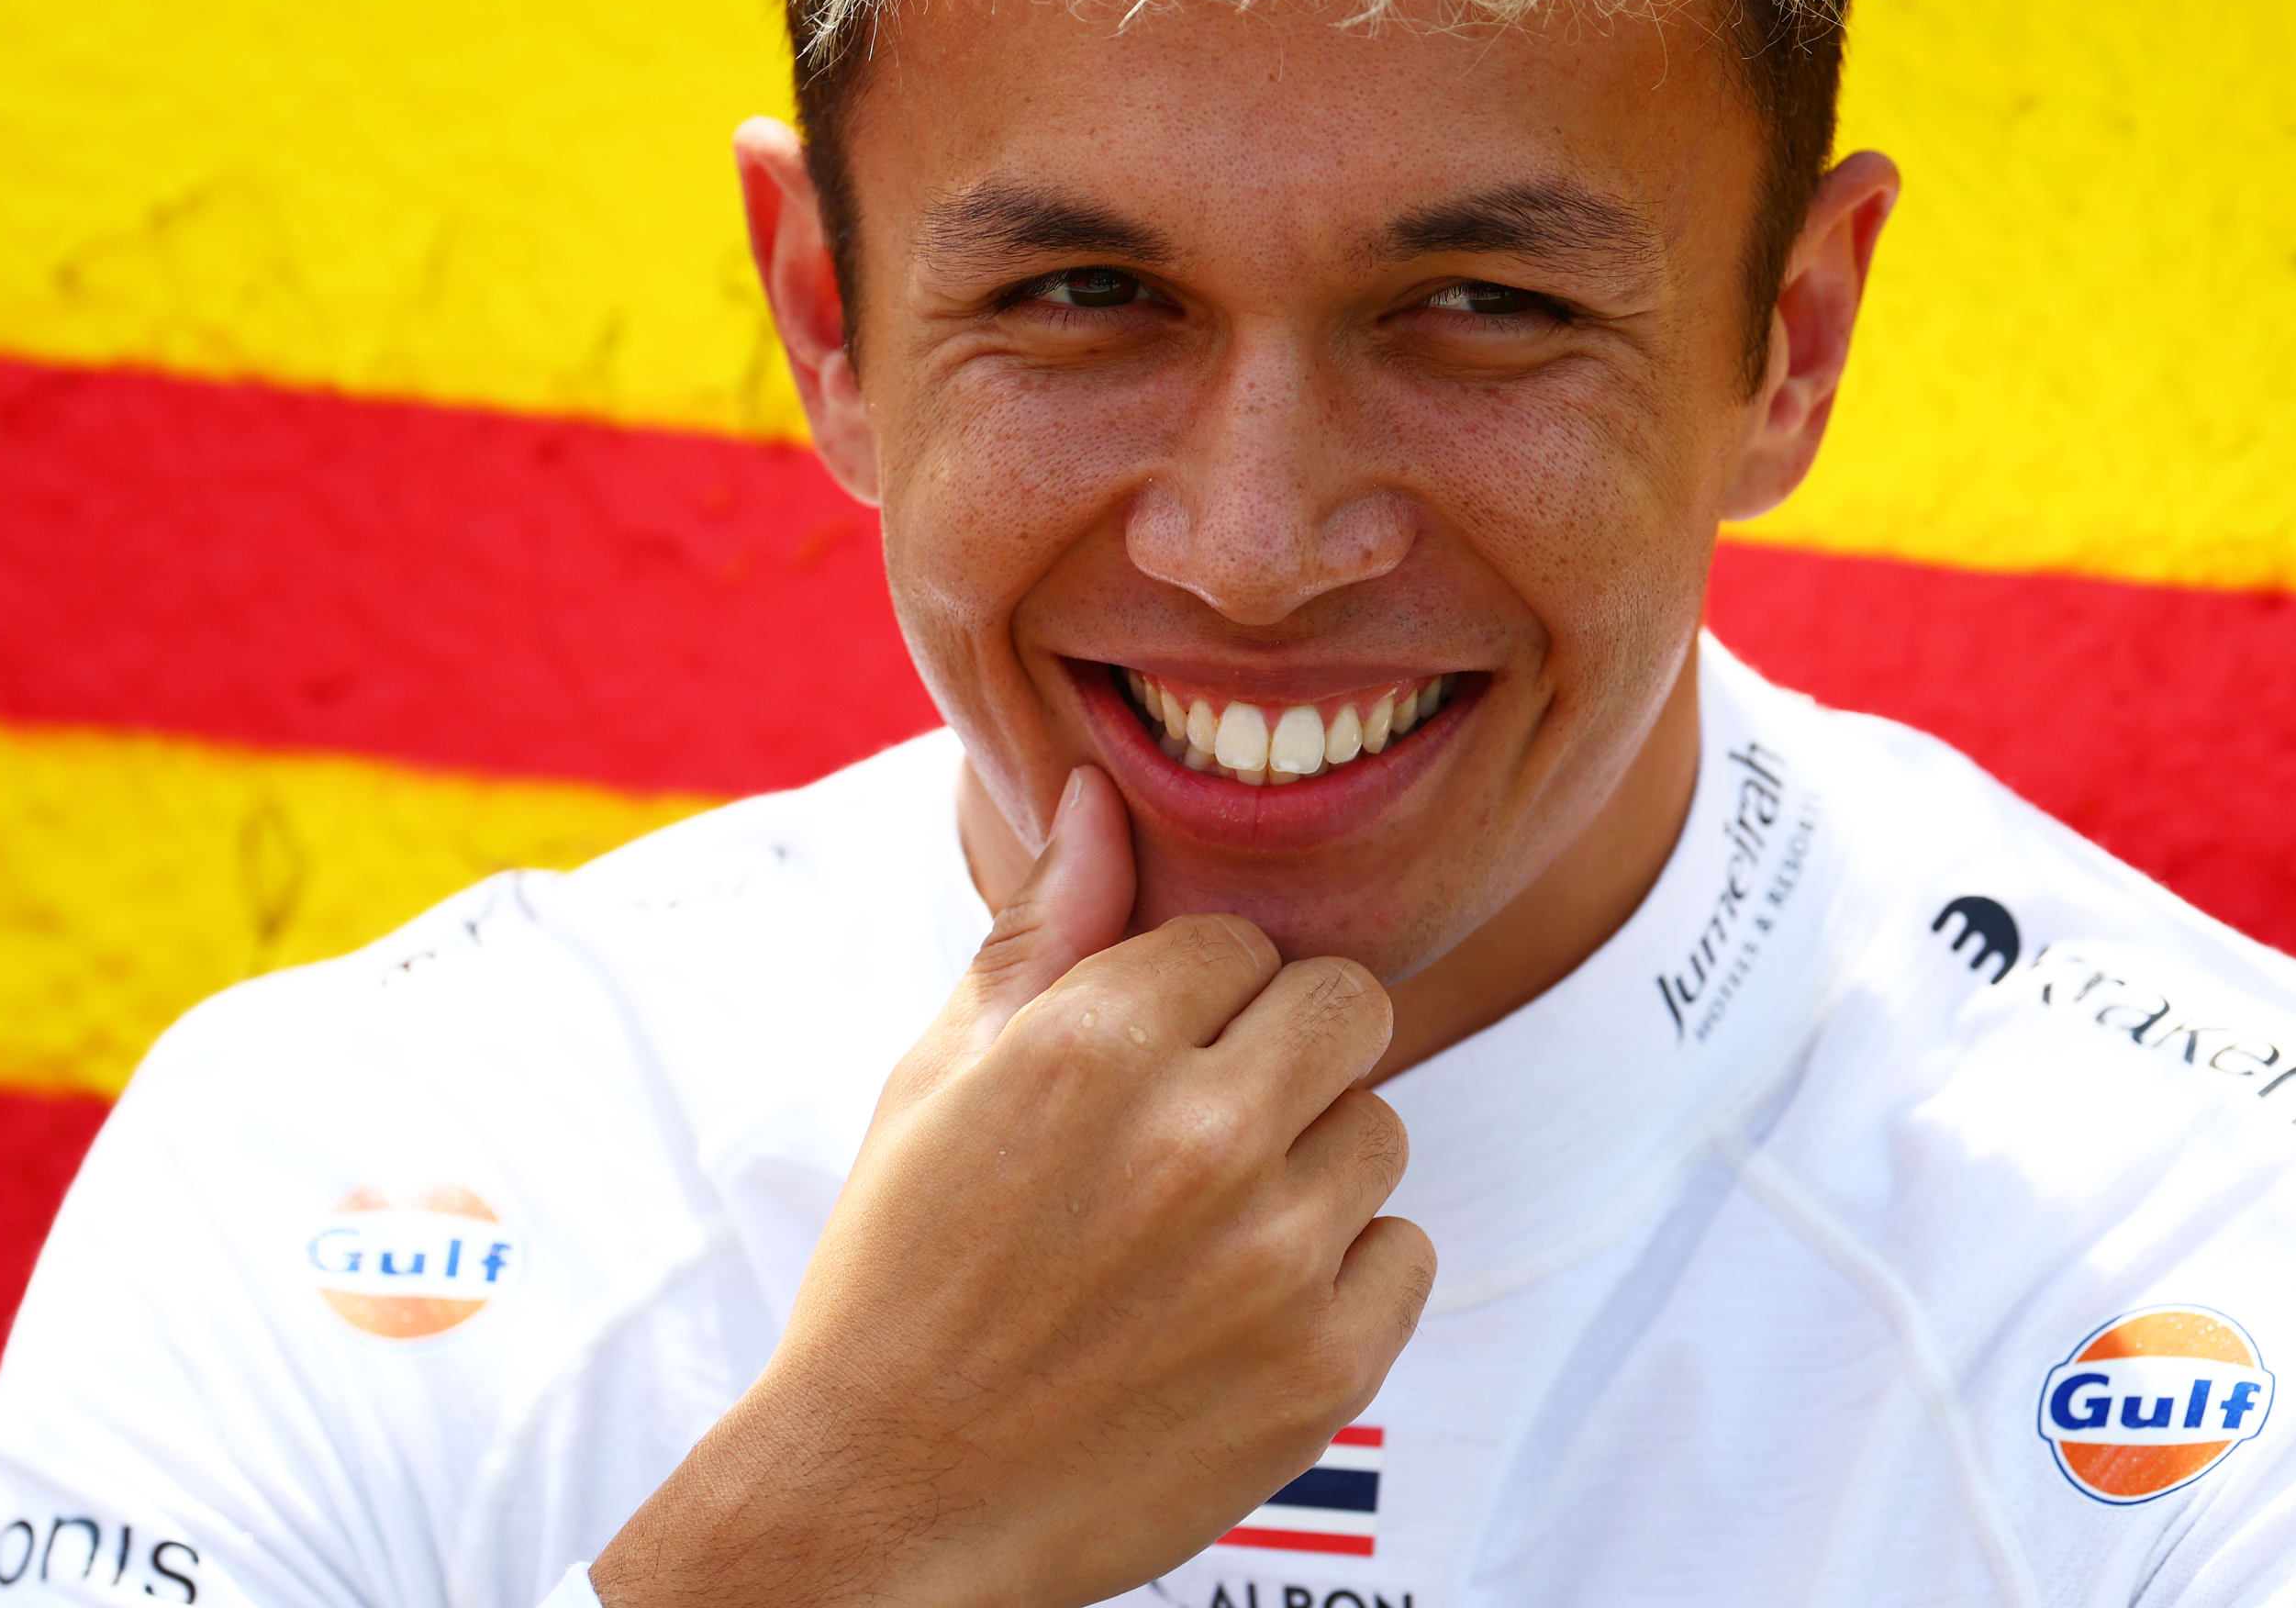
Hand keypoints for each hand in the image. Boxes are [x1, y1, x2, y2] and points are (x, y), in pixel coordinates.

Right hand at [591, 766, 1433, 1607]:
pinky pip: (1406, 1255)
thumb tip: (1097, 796)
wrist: (889, 1499)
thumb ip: (1042, 932)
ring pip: (1380, 1130)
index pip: (1235, 941)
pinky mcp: (1325, 1368)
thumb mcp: (937, 1079)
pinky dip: (1345, 1274)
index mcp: (1092, 1044)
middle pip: (1346, 1008)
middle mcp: (1197, 1137)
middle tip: (1204, 1123)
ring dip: (1313, 1162)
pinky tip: (1242, 1305)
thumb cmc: (899, 1274)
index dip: (1193, 996)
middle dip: (1285, 1046)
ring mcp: (1273, 1258)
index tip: (1142, 1062)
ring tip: (1206, 1228)